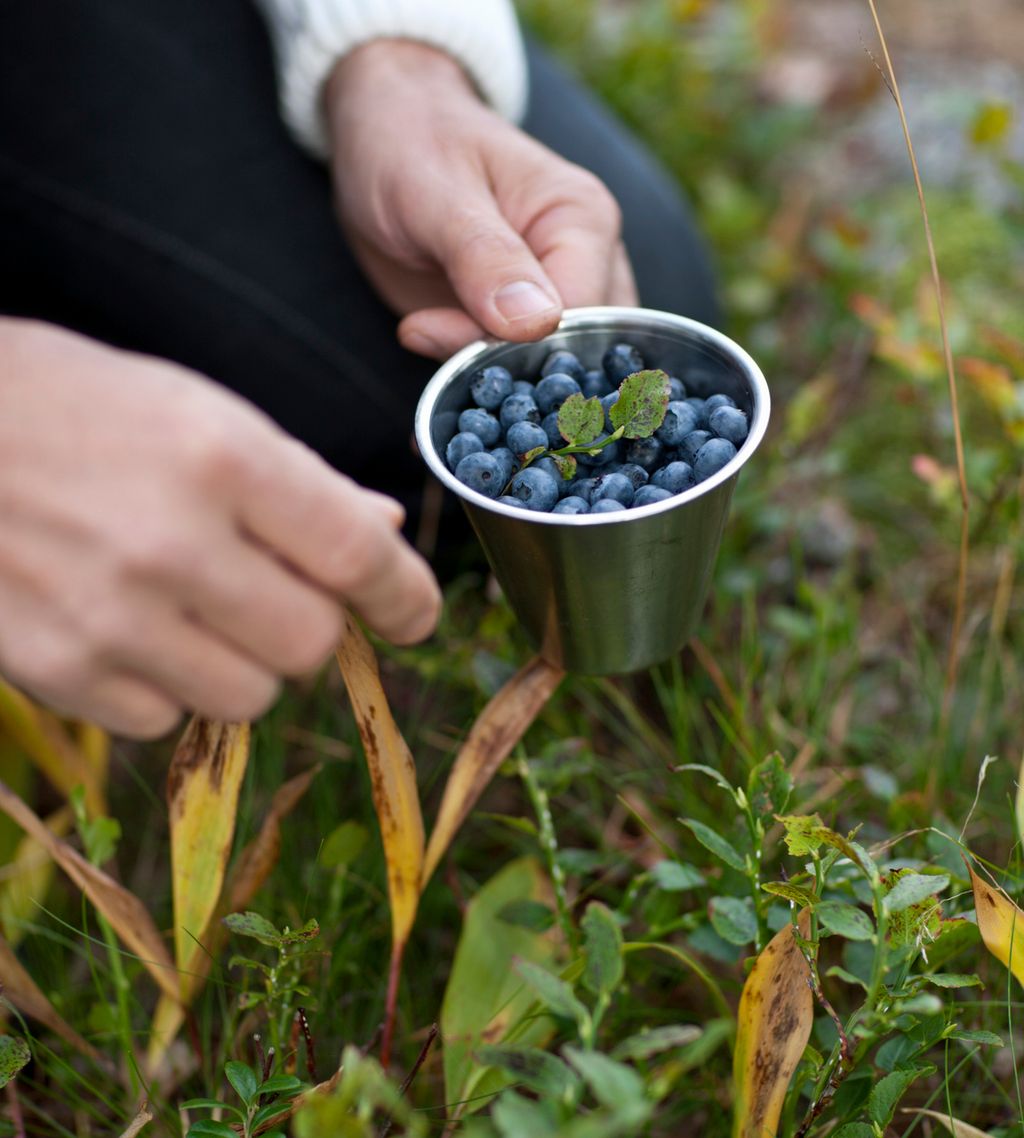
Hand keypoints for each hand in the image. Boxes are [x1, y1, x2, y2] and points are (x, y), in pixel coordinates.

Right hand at [0, 320, 440, 736]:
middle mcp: (171, 545)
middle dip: (315, 626)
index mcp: (220, 460)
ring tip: (198, 608)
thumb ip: (299, 482)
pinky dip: (171, 687)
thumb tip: (384, 533)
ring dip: (247, 662)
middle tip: (280, 593)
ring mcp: (109, 617)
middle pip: (312, 644)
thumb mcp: (198, 411)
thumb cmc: (75, 406)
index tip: (416, 613)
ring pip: (250, 695)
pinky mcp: (58, 671)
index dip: (406, 595)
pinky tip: (133, 629)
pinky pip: (166, 719)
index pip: (356, 556)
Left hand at [326, 40, 637, 359]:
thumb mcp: (436, 193)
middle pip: (577, 352)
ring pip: (551, 372)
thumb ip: (484, 257)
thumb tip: (534, 324)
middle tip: (436, 359)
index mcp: (584, 220)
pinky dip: (478, 384)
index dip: (521, 343)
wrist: (381, 133)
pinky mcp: (521, 326)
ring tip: (430, 359)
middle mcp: (588, 264)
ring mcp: (558, 299)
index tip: (443, 334)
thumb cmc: (410, 143)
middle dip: (512, 374)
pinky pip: (517, 372)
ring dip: (495, 387)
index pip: (581, 312)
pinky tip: (432, 368)